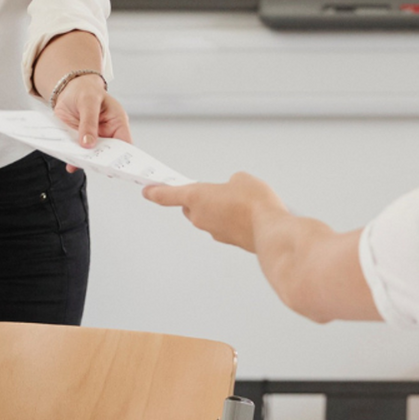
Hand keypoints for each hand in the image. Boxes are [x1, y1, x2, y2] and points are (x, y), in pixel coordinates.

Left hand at [53, 76, 131, 171]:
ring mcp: (93, 139)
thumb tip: (88, 143)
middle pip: (108, 153)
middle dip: (101, 161)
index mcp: (117, 123)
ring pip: (92, 156)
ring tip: (78, 165)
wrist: (68, 89)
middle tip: (93, 166)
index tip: (114, 165)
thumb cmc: (85, 90)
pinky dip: (73, 159)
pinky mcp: (79, 142)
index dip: (122, 156)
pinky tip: (70, 164)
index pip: (125, 144)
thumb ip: (89, 122)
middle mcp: (107, 134)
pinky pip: (78, 153)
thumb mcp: (88, 101)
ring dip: (85, 161)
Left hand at [143, 173, 286, 251]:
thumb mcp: (242, 179)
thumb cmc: (255, 204)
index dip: (156, 192)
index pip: (168, 195)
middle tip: (211, 190)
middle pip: (189, 207)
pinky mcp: (227, 240)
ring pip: (207, 217)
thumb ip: (231, 183)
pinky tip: (246, 214)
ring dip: (216, 210)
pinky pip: (222, 226)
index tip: (147, 191)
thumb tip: (233, 190)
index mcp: (197, 197)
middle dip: (197, 199)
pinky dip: (229, 220)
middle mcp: (200, 216)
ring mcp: (213, 231)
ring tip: (238, 201)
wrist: (271, 230)